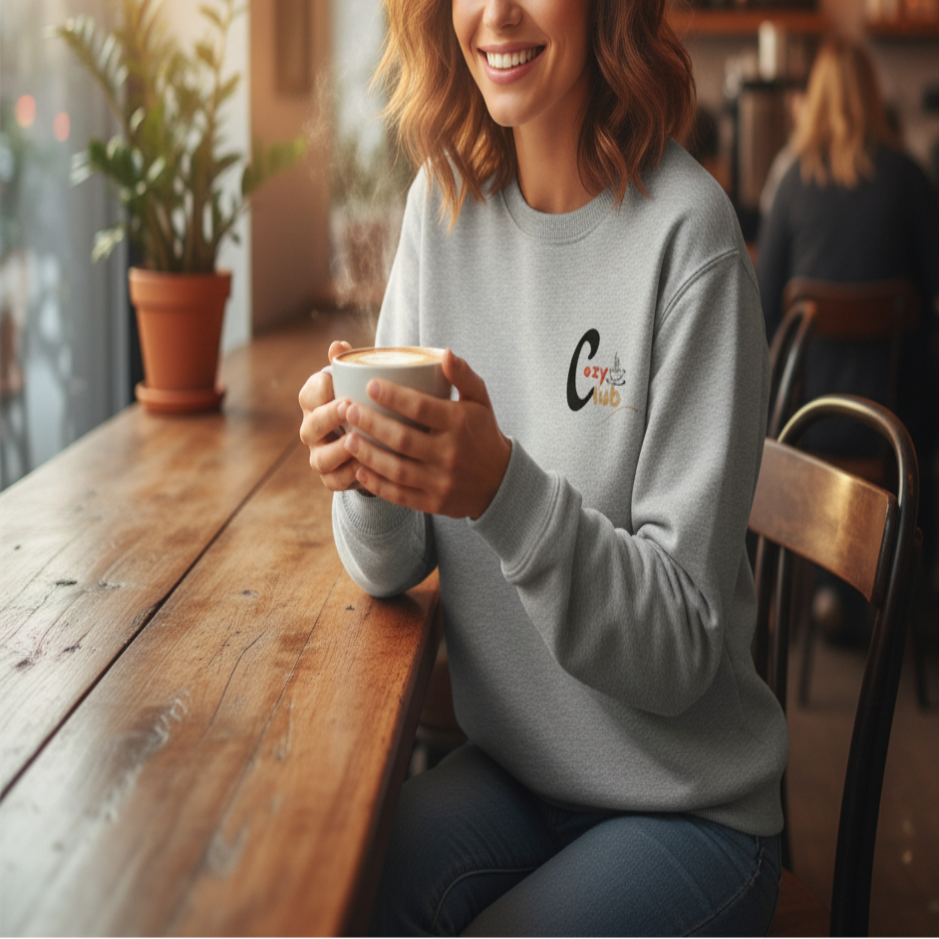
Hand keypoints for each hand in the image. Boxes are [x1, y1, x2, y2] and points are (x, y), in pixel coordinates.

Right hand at [298, 340, 370, 492]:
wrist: (375, 439)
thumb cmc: (366, 402)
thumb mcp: (360, 384)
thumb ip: (350, 365)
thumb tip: (338, 345)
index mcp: (316, 404)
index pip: (309, 394)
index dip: (319, 388)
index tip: (331, 380)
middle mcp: (313, 431)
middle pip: (311, 426)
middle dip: (328, 416)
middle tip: (348, 407)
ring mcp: (321, 456)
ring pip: (320, 458)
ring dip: (337, 449)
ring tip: (356, 440)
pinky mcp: (332, 479)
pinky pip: (335, 481)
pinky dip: (349, 475)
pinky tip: (366, 466)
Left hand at [340, 350, 511, 518]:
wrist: (500, 482)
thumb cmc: (483, 432)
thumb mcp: (480, 401)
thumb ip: (463, 375)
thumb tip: (444, 353)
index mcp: (460, 424)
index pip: (422, 408)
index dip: (393, 396)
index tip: (370, 385)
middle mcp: (450, 454)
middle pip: (402, 439)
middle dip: (371, 424)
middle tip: (348, 410)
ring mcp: (441, 481)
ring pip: (397, 469)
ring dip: (368, 455)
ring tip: (348, 439)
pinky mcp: (434, 503)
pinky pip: (400, 495)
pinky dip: (377, 485)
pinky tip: (360, 471)